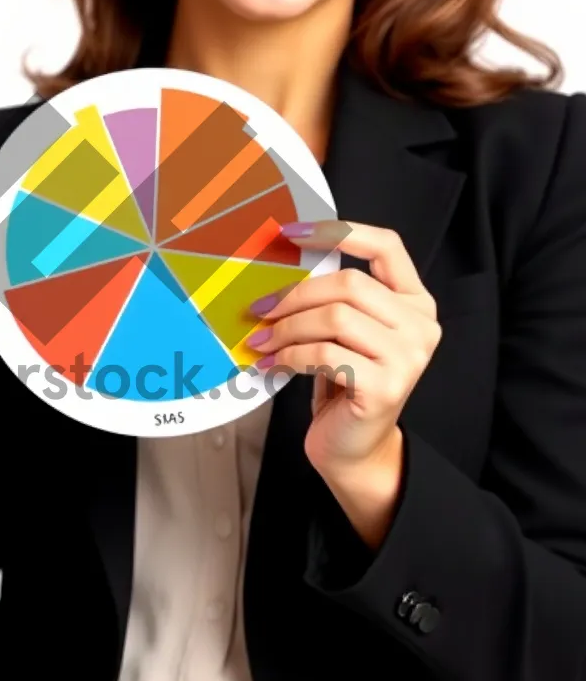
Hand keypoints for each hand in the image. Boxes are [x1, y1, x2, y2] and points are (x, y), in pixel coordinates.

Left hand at [247, 220, 441, 476]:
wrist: (354, 448)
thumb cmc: (344, 383)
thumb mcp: (343, 332)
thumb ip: (332, 298)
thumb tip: (279, 261)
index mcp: (414, 301)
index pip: (385, 246)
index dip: (337, 232)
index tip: (289, 233)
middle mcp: (420, 325)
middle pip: (349, 284)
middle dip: (295, 295)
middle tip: (260, 308)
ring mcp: (408, 358)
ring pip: (335, 318)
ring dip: (288, 327)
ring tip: (261, 341)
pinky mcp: (385, 387)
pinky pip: (325, 354)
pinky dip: (291, 355)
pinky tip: (273, 364)